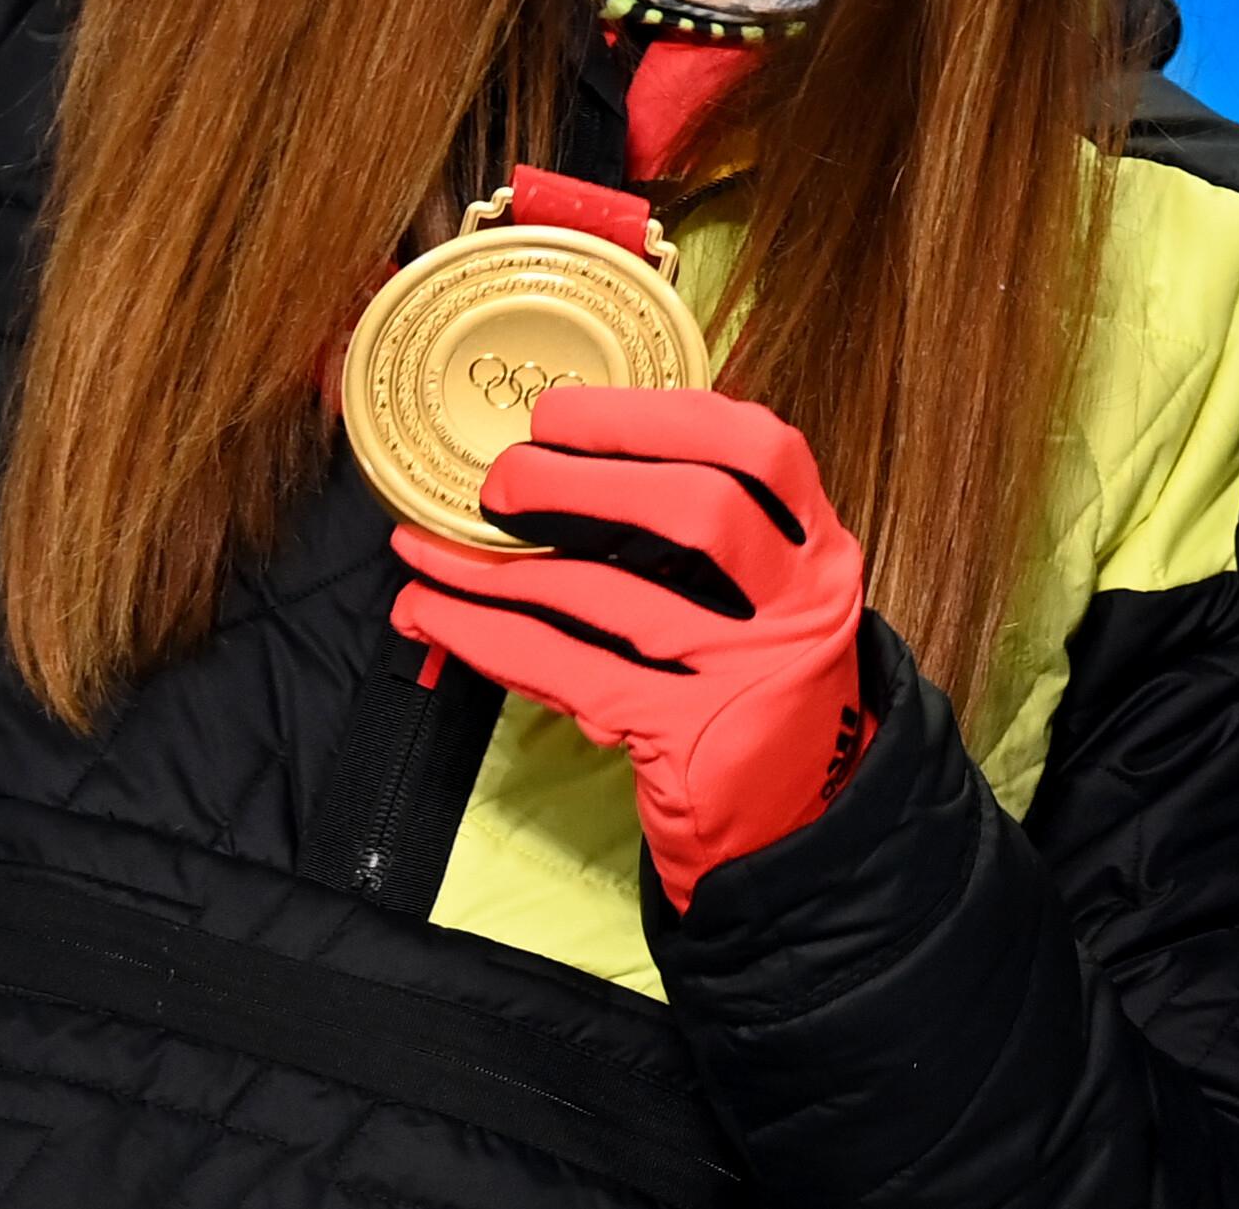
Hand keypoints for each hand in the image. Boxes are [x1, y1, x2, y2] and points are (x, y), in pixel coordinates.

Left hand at [387, 385, 874, 904]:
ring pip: (608, 596)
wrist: (796, 827)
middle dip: (584, 479)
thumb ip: (710, 536)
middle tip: (500, 478)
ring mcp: (743, 674)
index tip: (564, 412)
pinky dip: (488, 638)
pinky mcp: (683, 740)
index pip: (762, 451)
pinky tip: (434, 618)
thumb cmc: (755, 691)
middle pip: (698, 511)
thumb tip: (569, 458)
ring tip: (423, 550)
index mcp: (815, 552)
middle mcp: (795, 604)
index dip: (659, 415)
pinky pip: (568, 672)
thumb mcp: (767, 601)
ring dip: (499, 569)